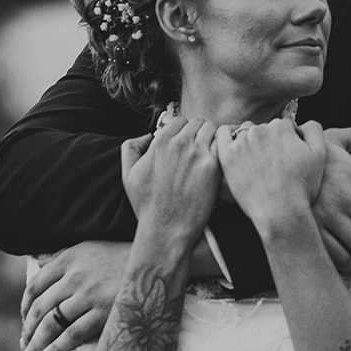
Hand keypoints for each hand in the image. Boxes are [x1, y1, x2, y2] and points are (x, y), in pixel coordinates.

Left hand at [19, 241, 129, 350]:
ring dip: (36, 343)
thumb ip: (64, 256)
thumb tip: (38, 262)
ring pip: (51, 323)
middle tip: (24, 344)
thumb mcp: (91, 247)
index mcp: (70, 258)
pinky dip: (55, 349)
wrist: (158, 263)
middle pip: (39, 307)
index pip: (35, 285)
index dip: (25, 306)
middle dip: (28, 330)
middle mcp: (75, 275)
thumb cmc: (123, 257)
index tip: (25, 320)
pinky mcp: (104, 312)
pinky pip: (71, 334)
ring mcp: (89, 295)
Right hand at [121, 116, 220, 233]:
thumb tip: (146, 136)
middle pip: (197, 123)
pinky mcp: (213, 166)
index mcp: (160, 142)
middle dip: (199, 132)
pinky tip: (219, 160)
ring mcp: (197, 153)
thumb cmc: (147, 205)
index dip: (184, 131)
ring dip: (212, 137)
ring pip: (212, 129)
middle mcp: (179, 143)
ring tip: (211, 152)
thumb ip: (131, 147)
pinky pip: (222, 144)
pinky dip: (222, 148)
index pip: (179, 121)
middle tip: (201, 147)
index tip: (187, 141)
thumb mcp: (128, 174)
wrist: (166, 228)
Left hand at [215, 119, 324, 229]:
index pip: (282, 126)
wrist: (280, 211)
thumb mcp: (319, 154)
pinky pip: (222, 135)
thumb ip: (313, 129)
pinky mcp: (227, 155)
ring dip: (249, 141)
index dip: (286, 141)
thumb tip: (300, 122)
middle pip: (263, 129)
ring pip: (244, 132)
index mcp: (282, 127)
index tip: (286, 157)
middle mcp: (260, 130)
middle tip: (271, 164)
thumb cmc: (302, 187)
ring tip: (255, 163)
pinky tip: (234, 148)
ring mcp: (242, 142)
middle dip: (268, 142)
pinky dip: (227, 136)